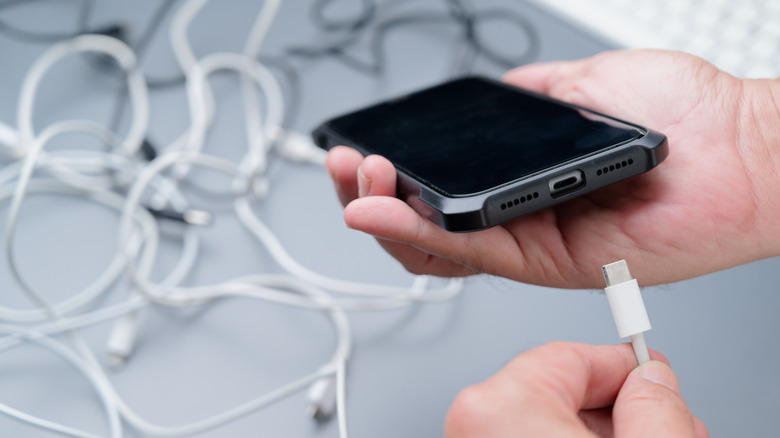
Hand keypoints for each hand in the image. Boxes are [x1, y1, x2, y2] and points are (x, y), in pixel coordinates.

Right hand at [326, 49, 779, 287]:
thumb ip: (527, 98)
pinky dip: (418, 234)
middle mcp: (518, 216)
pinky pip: (470, 254)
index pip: (438, 187)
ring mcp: (529, 243)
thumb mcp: (583, 85)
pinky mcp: (546, 262)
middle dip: (370, 195)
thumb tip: (486, 100)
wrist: (739, 142)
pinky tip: (381, 213)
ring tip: (354, 184)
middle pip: (424, 223)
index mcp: (520, 179)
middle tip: (346, 166)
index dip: (391, 174)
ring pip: (435, 248)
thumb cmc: (679, 115)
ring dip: (382, 218)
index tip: (362, 147)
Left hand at [444, 342, 707, 437]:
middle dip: (617, 404)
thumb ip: (654, 408)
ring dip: (598, 427)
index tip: (652, 374)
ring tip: (646, 436)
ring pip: (545, 420)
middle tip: (662, 419)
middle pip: (556, 389)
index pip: (569, 354)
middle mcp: (473, 425)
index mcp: (497, 408)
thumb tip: (654, 383)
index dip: (623, 365)